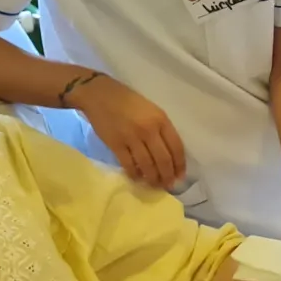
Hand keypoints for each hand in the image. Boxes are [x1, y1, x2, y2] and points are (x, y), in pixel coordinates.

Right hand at [70, 76, 185, 188]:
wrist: (100, 95)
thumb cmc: (128, 101)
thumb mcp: (151, 110)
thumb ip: (161, 129)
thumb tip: (169, 154)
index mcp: (161, 119)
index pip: (176, 147)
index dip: (180, 165)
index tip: (180, 176)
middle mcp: (149, 129)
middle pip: (163, 160)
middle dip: (168, 176)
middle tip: (168, 185)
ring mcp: (132, 138)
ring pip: (147, 165)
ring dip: (153, 179)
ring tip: (155, 185)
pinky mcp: (116, 144)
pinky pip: (129, 165)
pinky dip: (135, 174)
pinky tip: (137, 178)